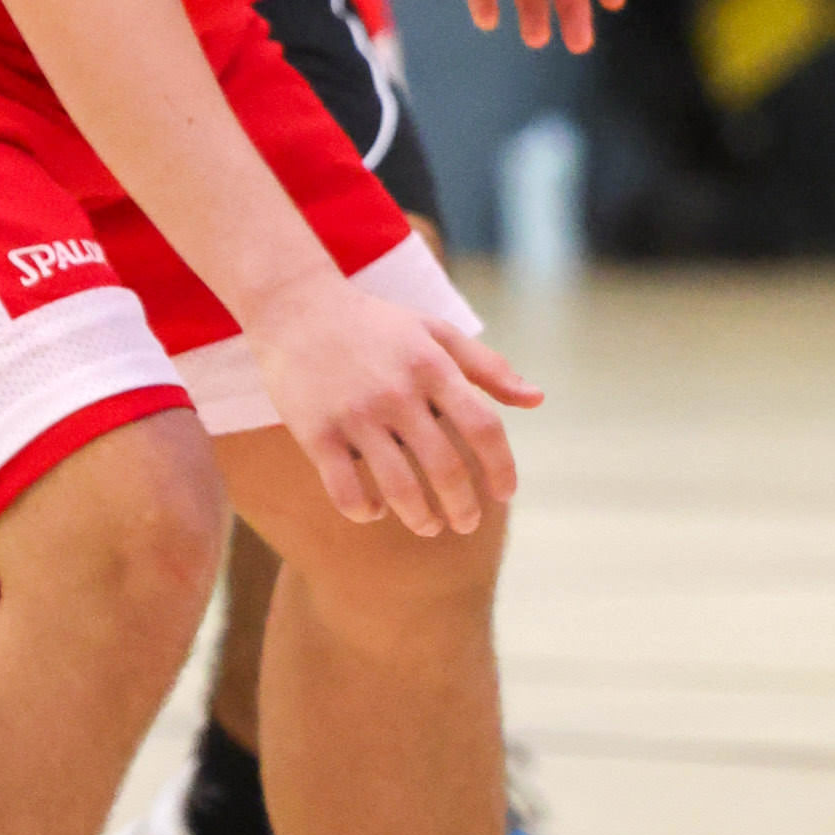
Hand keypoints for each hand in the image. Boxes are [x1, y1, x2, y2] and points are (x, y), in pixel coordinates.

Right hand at [253, 278, 542, 535]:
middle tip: (467, 523)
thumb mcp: (437, 332)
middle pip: (446, 466)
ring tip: (429, 527)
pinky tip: (375, 511)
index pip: (483, 427)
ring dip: (421, 518)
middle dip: (464, 506)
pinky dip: (365, 510)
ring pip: (399, 487)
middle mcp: (398, 392)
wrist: (297, 308)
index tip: (505, 494)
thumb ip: (489, 367)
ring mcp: (355, 414)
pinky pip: (345, 489)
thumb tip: (537, 400)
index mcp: (433, 367)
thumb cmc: (377, 325)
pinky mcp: (316, 432)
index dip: (501, 467)